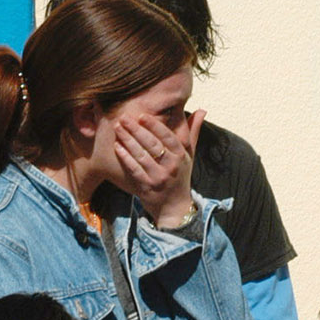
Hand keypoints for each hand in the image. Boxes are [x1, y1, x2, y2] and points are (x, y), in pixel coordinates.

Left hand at [112, 109, 204, 229]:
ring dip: (128, 140)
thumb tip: (202, 110)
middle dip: (137, 130)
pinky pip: (134, 169)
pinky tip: (117, 147)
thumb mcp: (189, 156)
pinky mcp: (147, 187)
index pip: (168, 137)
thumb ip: (192, 132)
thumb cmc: (181, 177)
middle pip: (152, 144)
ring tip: (118, 128)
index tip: (142, 116)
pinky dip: (125, 157)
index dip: (154, 126)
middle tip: (124, 118)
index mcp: (181, 156)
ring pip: (141, 155)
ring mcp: (159, 177)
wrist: (175, 208)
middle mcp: (171, 166)